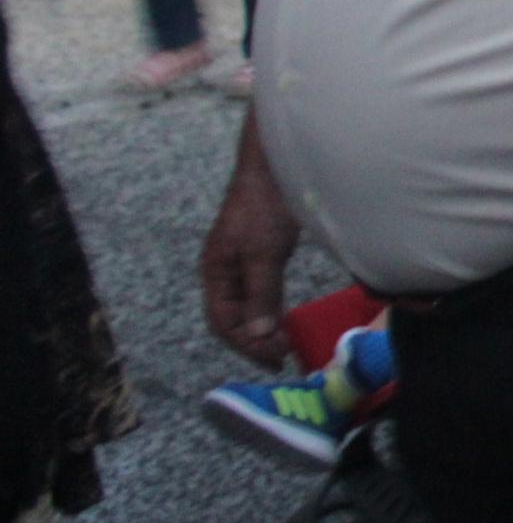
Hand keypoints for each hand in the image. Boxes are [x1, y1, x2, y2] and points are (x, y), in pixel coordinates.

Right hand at [201, 130, 301, 365]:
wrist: (276, 163)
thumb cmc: (265, 205)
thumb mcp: (263, 254)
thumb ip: (261, 294)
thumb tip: (259, 335)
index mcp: (215, 271)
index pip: (223, 321)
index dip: (246, 344)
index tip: (275, 358)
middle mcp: (224, 270)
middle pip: (233, 317)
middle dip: (255, 340)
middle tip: (285, 354)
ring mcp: (242, 260)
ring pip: (248, 304)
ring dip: (264, 326)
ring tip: (286, 342)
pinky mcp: (262, 252)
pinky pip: (262, 290)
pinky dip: (272, 306)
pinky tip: (286, 316)